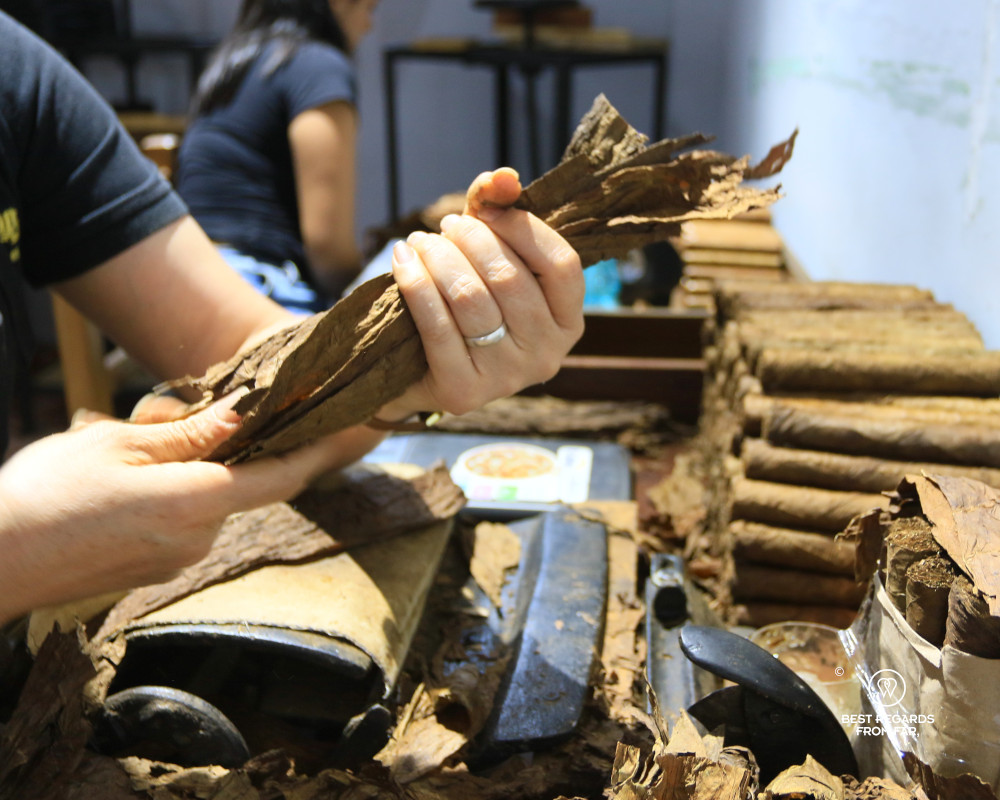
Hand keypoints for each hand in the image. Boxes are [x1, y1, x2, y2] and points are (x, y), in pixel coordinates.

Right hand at [0, 392, 338, 622]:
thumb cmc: (45, 495)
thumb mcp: (118, 445)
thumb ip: (189, 434)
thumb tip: (244, 415)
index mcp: (195, 503)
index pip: (281, 476)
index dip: (319, 452)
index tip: (350, 429)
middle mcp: (198, 538)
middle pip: (243, 483)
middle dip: (231, 448)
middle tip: (185, 416)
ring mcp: (178, 559)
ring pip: (211, 501)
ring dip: (195, 471)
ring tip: (136, 447)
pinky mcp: (157, 568)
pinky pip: (186, 521)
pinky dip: (177, 494)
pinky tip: (128, 481)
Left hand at [379, 168, 583, 419]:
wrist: (423, 373)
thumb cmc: (469, 305)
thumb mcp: (490, 260)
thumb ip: (499, 214)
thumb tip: (502, 177)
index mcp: (569, 322)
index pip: (561, 264)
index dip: (522, 228)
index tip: (485, 210)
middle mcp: (547, 355)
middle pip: (509, 279)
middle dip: (472, 240)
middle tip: (445, 226)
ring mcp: (507, 378)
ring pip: (471, 299)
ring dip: (440, 258)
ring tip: (421, 241)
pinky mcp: (464, 392)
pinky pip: (436, 326)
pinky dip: (414, 284)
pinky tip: (402, 261)